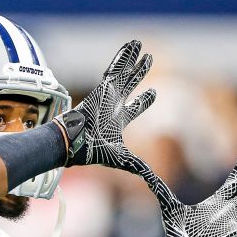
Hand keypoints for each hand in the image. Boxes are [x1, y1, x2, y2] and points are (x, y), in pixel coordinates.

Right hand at [56, 41, 156, 170]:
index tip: (154, 93)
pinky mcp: (103, 87)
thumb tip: (162, 191)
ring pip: (123, 73)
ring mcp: (106, 95)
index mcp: (116, 121)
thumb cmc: (93, 152)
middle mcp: (111, 105)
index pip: (133, 108)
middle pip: (128, 85)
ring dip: (133, 60)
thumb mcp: (124, 161)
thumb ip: (143, 171)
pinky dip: (124, 56)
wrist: (74, 142)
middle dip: (138, 74)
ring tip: (140, 44)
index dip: (144, 101)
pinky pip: (116, 68)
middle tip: (149, 60)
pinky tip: (133, 45)